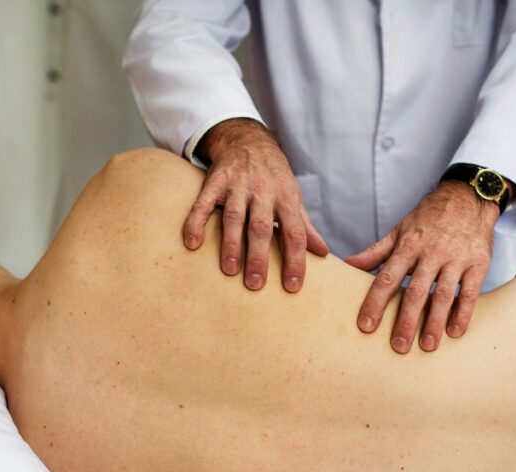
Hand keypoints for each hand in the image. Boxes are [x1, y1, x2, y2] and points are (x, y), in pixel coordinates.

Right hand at [185, 118, 329, 291]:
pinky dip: (196, 221)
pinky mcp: (215, 181)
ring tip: (229, 270)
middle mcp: (263, 192)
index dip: (295, 260)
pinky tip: (192, 242)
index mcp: (286, 198)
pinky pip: (203, 203)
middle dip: (259, 256)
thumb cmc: (274, 177)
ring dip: (231, 244)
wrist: (248, 140)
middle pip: (262, 227)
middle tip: (255, 284)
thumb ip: (305, 226)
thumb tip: (324, 253)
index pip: (294, 233)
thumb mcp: (293, 197)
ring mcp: (237, 186)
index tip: (291, 286)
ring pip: (234, 216)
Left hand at [345, 181, 498, 352]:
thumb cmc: (429, 218)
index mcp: (408, 246)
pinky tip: (455, 331)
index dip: (375, 303)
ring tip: (427, 346)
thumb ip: (375, 252)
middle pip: (416, 291)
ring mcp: (456, 258)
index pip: (387, 278)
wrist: (468, 197)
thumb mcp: (400, 230)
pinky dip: (463, 313)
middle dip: (406, 321)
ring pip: (443, 295)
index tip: (366, 326)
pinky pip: (470, 292)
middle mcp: (432, 253)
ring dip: (434, 322)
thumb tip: (348, 265)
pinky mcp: (478, 263)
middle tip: (398, 346)